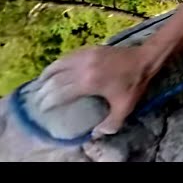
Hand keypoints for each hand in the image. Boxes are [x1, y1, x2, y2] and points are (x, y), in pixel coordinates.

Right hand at [32, 45, 160, 137]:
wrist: (144, 59)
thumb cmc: (134, 84)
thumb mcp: (125, 107)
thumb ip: (111, 123)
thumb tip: (96, 134)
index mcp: (88, 83)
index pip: (60, 93)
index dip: (49, 101)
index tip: (43, 108)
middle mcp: (82, 68)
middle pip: (55, 79)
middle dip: (44, 90)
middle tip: (38, 98)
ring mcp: (85, 56)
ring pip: (59, 64)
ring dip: (47, 74)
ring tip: (41, 82)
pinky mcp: (90, 48)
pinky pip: (68, 56)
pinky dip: (59, 63)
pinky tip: (57, 69)